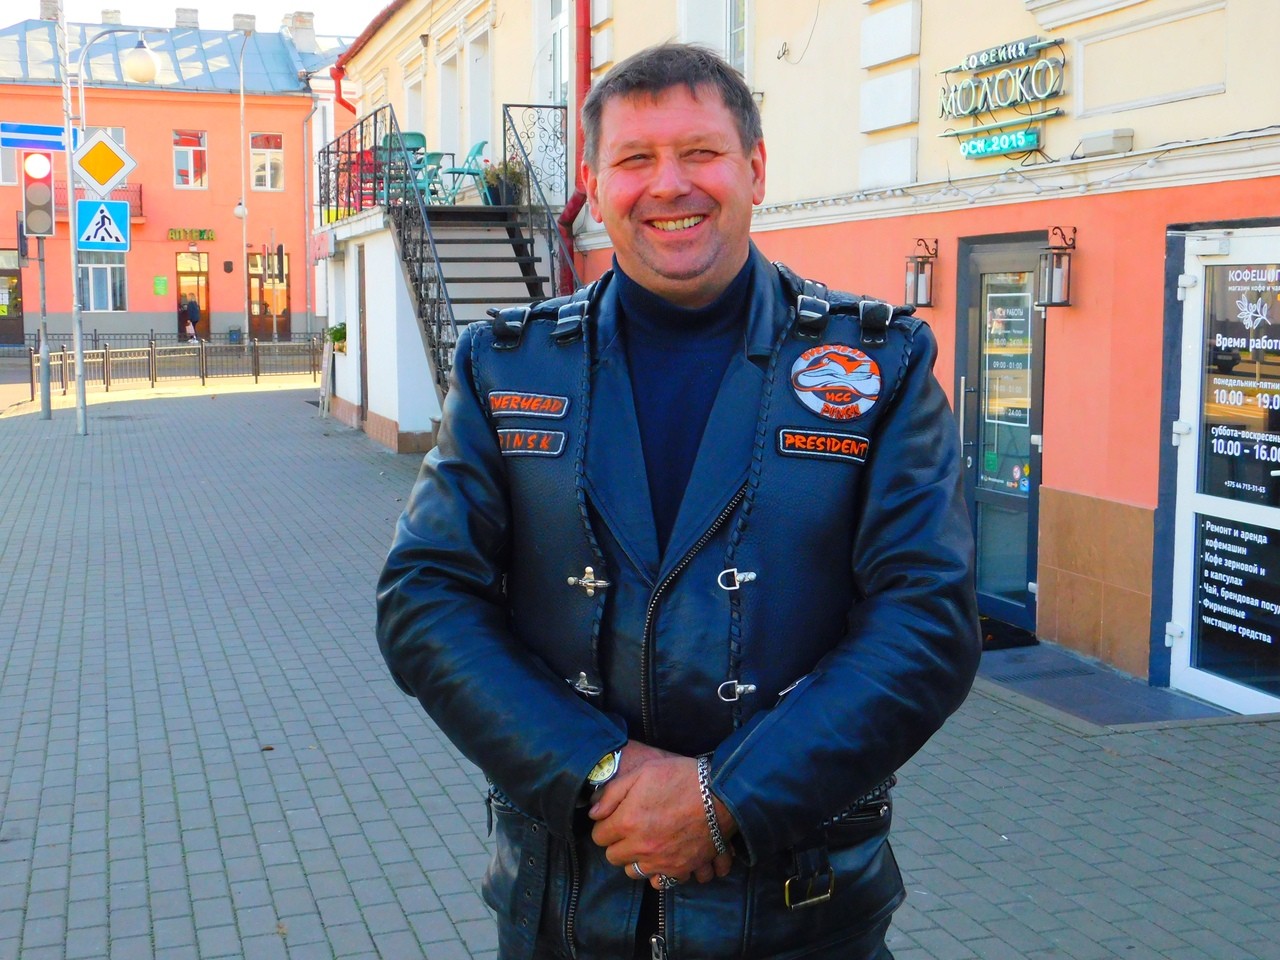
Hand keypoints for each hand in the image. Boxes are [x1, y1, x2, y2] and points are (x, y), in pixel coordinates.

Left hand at [588, 740, 735, 888]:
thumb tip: (593, 813)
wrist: (720, 794)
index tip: (614, 819)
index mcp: (627, 822)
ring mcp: (661, 861)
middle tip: (629, 830)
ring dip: (636, 860)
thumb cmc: (680, 778)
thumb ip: (612, 794)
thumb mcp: (642, 773)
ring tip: (646, 844)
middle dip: (617, 843)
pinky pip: (661, 882)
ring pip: (634, 873)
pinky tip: (664, 857)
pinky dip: (660, 873)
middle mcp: (641, 847)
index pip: (599, 836)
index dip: (604, 826)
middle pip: (613, 857)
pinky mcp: (681, 869)